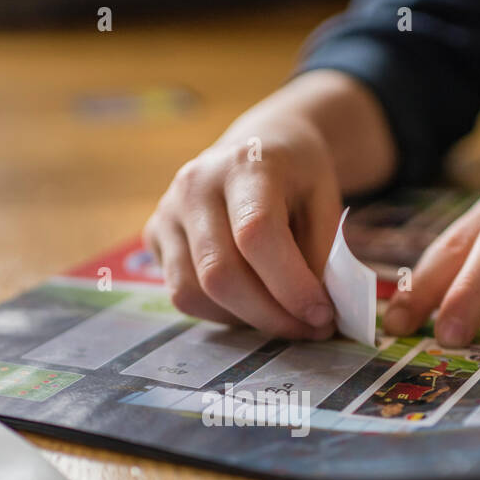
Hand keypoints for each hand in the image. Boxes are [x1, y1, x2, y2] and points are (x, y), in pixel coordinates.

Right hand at [143, 115, 342, 339]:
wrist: (256, 149)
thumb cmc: (296, 178)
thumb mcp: (325, 202)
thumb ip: (320, 256)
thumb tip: (313, 316)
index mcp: (246, 164)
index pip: (256, 234)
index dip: (290, 286)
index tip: (322, 315)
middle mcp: (195, 185)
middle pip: (219, 273)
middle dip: (269, 316)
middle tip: (308, 330)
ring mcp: (167, 211)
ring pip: (194, 293)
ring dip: (244, 320)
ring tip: (281, 317)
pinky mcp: (153, 235)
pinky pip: (182, 295)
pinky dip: (221, 313)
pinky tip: (251, 304)